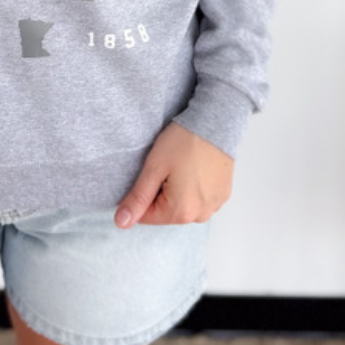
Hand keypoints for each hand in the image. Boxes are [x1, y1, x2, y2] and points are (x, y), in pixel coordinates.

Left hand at [114, 121, 233, 227]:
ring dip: (178, 191)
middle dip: (161, 193)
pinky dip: (193, 188)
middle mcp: (201, 215)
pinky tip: (194, 168)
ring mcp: (214, 205)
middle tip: (168, 167)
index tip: (152, 174)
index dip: (143, 193)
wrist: (215, 123)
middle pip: (166, 213)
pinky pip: (200, 200)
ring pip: (183, 206)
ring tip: (183, 166)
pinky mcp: (223, 195)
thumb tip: (122, 222)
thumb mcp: (153, 168)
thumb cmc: (184, 142)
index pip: (147, 216)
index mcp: (181, 212)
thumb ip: (137, 199)